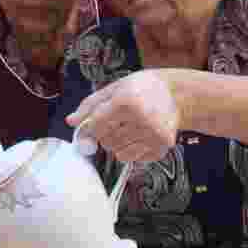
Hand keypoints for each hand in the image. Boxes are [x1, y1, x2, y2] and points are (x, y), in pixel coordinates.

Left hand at [65, 70, 179, 163]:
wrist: (177, 93)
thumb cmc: (141, 88)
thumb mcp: (114, 89)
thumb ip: (90, 106)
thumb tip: (70, 122)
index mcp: (127, 102)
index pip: (96, 126)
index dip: (90, 127)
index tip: (93, 124)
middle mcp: (142, 120)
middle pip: (106, 142)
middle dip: (105, 135)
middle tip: (117, 122)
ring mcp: (154, 135)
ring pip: (119, 153)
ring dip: (118, 144)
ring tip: (129, 128)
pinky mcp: (163, 147)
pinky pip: (134, 159)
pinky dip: (132, 150)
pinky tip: (140, 135)